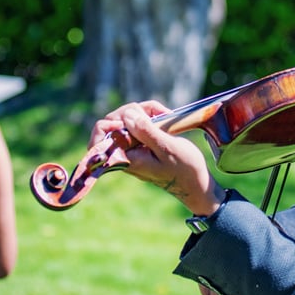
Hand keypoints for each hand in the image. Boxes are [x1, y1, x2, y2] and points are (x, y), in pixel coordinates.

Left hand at [89, 100, 225, 215]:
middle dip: (133, 112)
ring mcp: (133, 148)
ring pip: (126, 120)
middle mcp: (125, 153)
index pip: (99, 139)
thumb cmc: (184, 169)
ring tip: (164, 114)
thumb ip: (146, 132)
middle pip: (113, 123)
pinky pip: (138, 124)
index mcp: (126, 158)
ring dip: (144, 111)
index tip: (131, 120)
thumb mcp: (167, 148)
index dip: (109, 124)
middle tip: (157, 113)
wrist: (195, 183)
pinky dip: (149, 115)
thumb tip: (127, 116)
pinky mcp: (142, 143)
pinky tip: (164, 117)